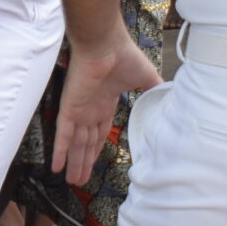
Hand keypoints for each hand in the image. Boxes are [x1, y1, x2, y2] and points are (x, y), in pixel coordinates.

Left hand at [51, 36, 160, 185]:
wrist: (105, 42)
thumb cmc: (124, 56)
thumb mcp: (147, 79)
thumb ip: (154, 92)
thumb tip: (170, 102)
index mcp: (105, 102)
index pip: (99, 131)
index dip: (96, 148)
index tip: (94, 162)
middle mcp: (90, 109)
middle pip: (86, 142)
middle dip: (83, 161)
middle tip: (80, 182)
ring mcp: (79, 110)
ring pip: (75, 144)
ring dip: (74, 163)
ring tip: (72, 182)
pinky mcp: (69, 108)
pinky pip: (63, 134)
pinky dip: (60, 151)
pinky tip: (56, 168)